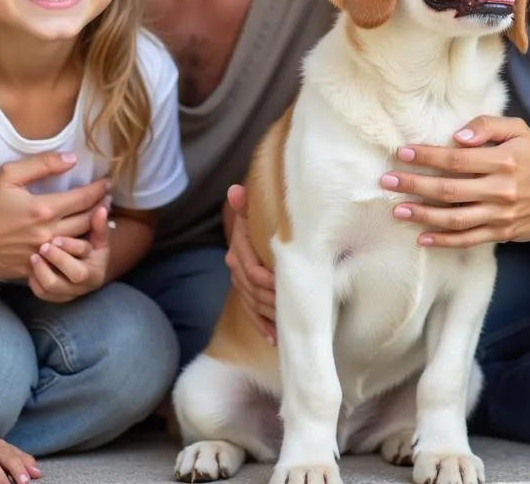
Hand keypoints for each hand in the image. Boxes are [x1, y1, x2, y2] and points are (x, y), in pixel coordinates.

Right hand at [0, 152, 109, 281]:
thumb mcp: (8, 176)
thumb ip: (42, 164)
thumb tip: (72, 158)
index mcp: (43, 209)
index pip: (84, 198)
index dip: (100, 189)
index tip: (108, 182)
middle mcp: (47, 233)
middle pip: (88, 220)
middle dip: (102, 207)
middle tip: (108, 197)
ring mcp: (41, 253)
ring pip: (80, 240)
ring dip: (94, 227)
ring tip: (100, 215)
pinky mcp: (34, 267)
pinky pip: (64, 257)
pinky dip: (76, 245)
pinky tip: (81, 236)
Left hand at [28, 204, 110, 301]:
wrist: (89, 271)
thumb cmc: (91, 247)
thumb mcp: (97, 236)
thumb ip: (98, 224)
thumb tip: (101, 208)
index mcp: (99, 261)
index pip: (86, 253)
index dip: (71, 245)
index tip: (56, 238)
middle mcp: (89, 280)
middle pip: (76, 274)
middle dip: (58, 259)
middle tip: (43, 247)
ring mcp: (72, 291)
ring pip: (55, 287)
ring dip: (43, 271)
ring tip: (33, 257)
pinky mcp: (58, 298)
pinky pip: (43, 294)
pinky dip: (35, 282)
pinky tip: (30, 269)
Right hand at [224, 184, 276, 343]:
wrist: (254, 223)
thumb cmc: (262, 217)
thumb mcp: (257, 210)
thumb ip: (248, 203)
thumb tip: (235, 190)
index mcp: (240, 247)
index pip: (252, 271)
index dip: (269, 282)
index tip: (286, 287)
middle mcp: (235, 266)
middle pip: (253, 291)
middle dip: (273, 301)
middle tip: (294, 308)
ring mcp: (238, 281)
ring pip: (252, 303)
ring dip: (270, 315)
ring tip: (288, 323)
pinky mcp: (244, 293)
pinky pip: (250, 313)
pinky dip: (261, 325)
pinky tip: (273, 338)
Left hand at [379, 116, 529, 247]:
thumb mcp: (520, 131)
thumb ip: (488, 126)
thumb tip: (458, 135)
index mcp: (502, 160)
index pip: (456, 159)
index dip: (426, 156)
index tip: (402, 153)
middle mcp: (499, 189)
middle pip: (448, 190)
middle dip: (413, 185)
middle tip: (387, 181)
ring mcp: (500, 214)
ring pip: (454, 218)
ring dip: (422, 214)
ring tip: (397, 209)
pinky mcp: (501, 233)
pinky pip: (467, 239)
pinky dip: (443, 240)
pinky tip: (421, 237)